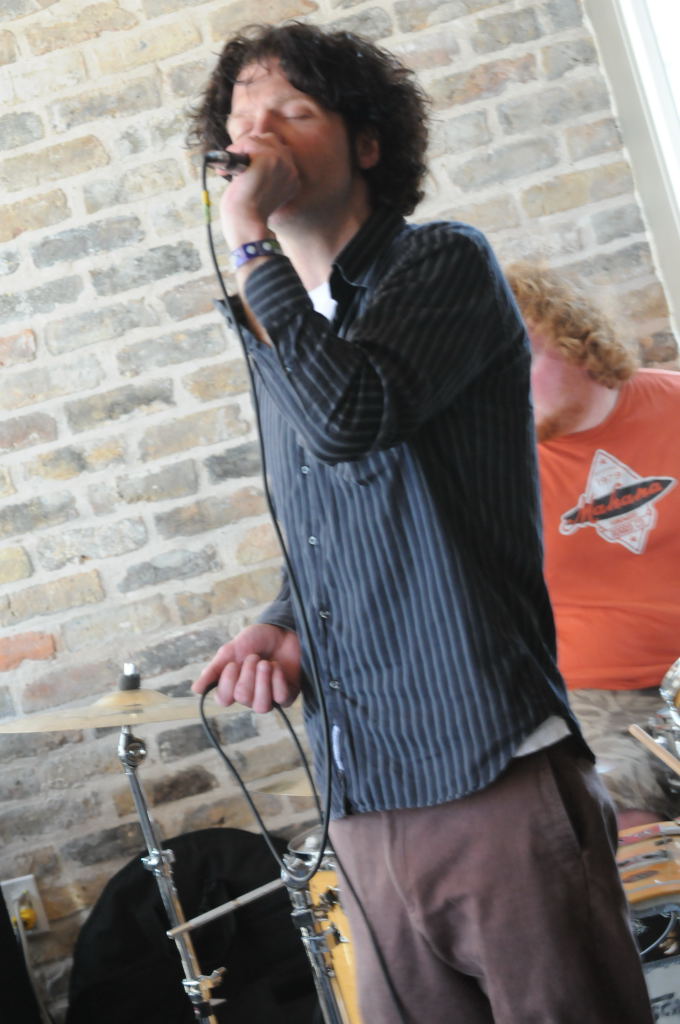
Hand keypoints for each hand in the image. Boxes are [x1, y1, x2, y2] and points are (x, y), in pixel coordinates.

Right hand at [193, 623, 301, 712]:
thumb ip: (215, 669)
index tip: (232, 663)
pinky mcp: (287, 696)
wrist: (283, 630)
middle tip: (254, 657)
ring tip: (265, 663)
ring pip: (261, 706)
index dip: (227, 681)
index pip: (223, 699)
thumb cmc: (256, 640)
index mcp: (233, 686)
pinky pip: (280, 698)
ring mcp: (269, 697)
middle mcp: (249, 696)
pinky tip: (277, 666)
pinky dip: (277, 679)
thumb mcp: (231, 650)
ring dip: (262, 680)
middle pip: (242, 698)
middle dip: (248, 673)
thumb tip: (195, 689)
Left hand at [219, 133, 298, 249]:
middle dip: (249, 147)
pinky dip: (235, 151)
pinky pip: (248, 142)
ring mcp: (283, 163)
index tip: (244, 168)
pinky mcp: (271, 159)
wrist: (246, 223)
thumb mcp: (258, 191)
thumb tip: (245, 153)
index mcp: (291, 180)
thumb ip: (260, 173)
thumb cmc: (247, 214)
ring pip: (258, 139)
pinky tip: (228, 168)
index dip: (258, 154)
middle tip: (234, 164)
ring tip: (229, 168)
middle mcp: (291, 171)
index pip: (278, 152)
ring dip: (240, 149)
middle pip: (271, 140)